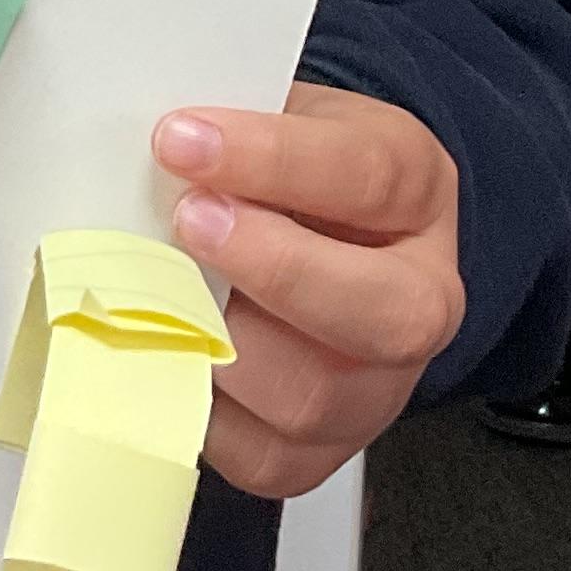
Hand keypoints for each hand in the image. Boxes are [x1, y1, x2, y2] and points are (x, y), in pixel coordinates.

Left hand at [149, 89, 464, 499]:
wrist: (308, 240)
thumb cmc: (283, 175)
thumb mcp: (276, 116)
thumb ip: (231, 128)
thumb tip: (151, 146)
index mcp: (414, 190)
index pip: (367, 177)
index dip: (271, 160)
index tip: (180, 139)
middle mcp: (419, 300)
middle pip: (386, 314)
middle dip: (276, 270)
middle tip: (188, 223)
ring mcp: (377, 388)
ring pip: (312, 396)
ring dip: (220, 345)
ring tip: (158, 296)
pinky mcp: (316, 453)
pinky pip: (258, 454)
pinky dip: (198, 410)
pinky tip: (162, 357)